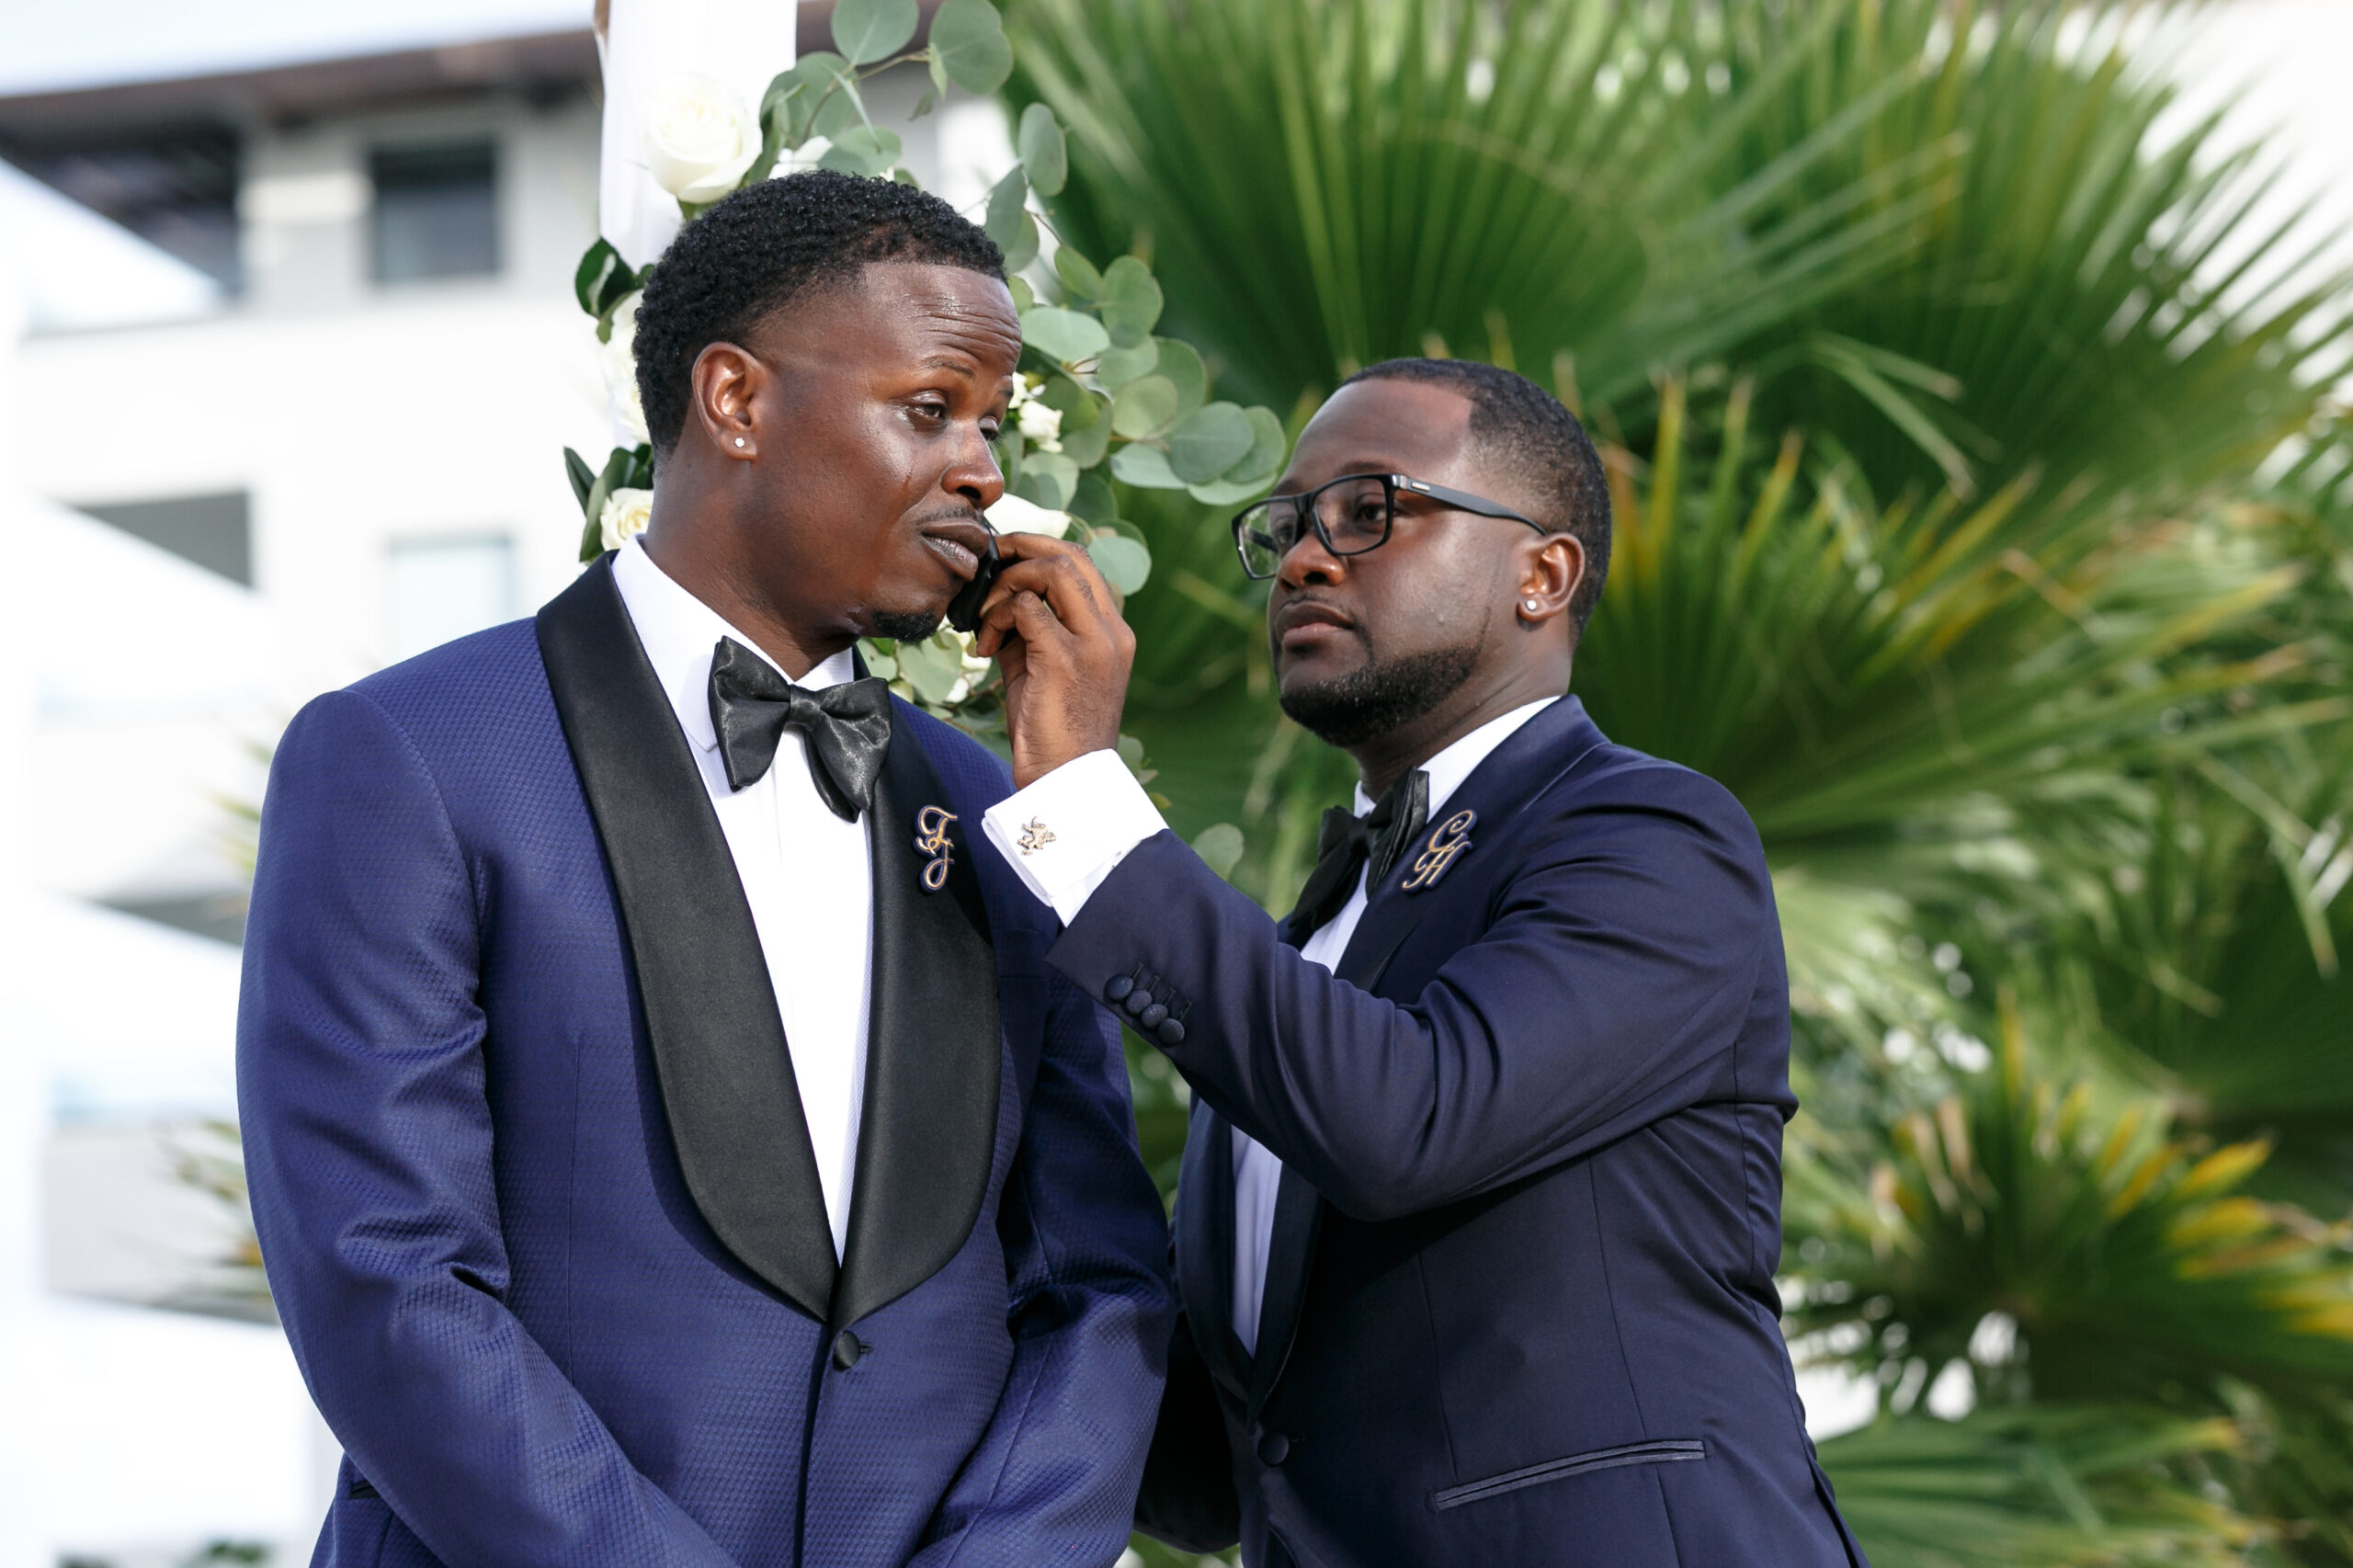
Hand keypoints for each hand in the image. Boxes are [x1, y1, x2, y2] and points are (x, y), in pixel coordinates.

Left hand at [970, 532, 1135, 787]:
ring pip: (1053, 572)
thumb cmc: (1052, 729)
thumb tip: (997, 597)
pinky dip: (997, 618)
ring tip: (985, 617)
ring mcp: (1093, 644)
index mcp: (1114, 632)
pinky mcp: (1065, 659)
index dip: (1040, 550)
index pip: (1083, 564)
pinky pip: (1026, 609)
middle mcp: (1112, 632)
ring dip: (1008, 585)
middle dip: (1023, 547)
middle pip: (1071, 555)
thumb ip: (1033, 628)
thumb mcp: (1046, 668)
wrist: (1065, 782)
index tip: (1004, 561)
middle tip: (989, 565)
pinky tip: (984, 647)